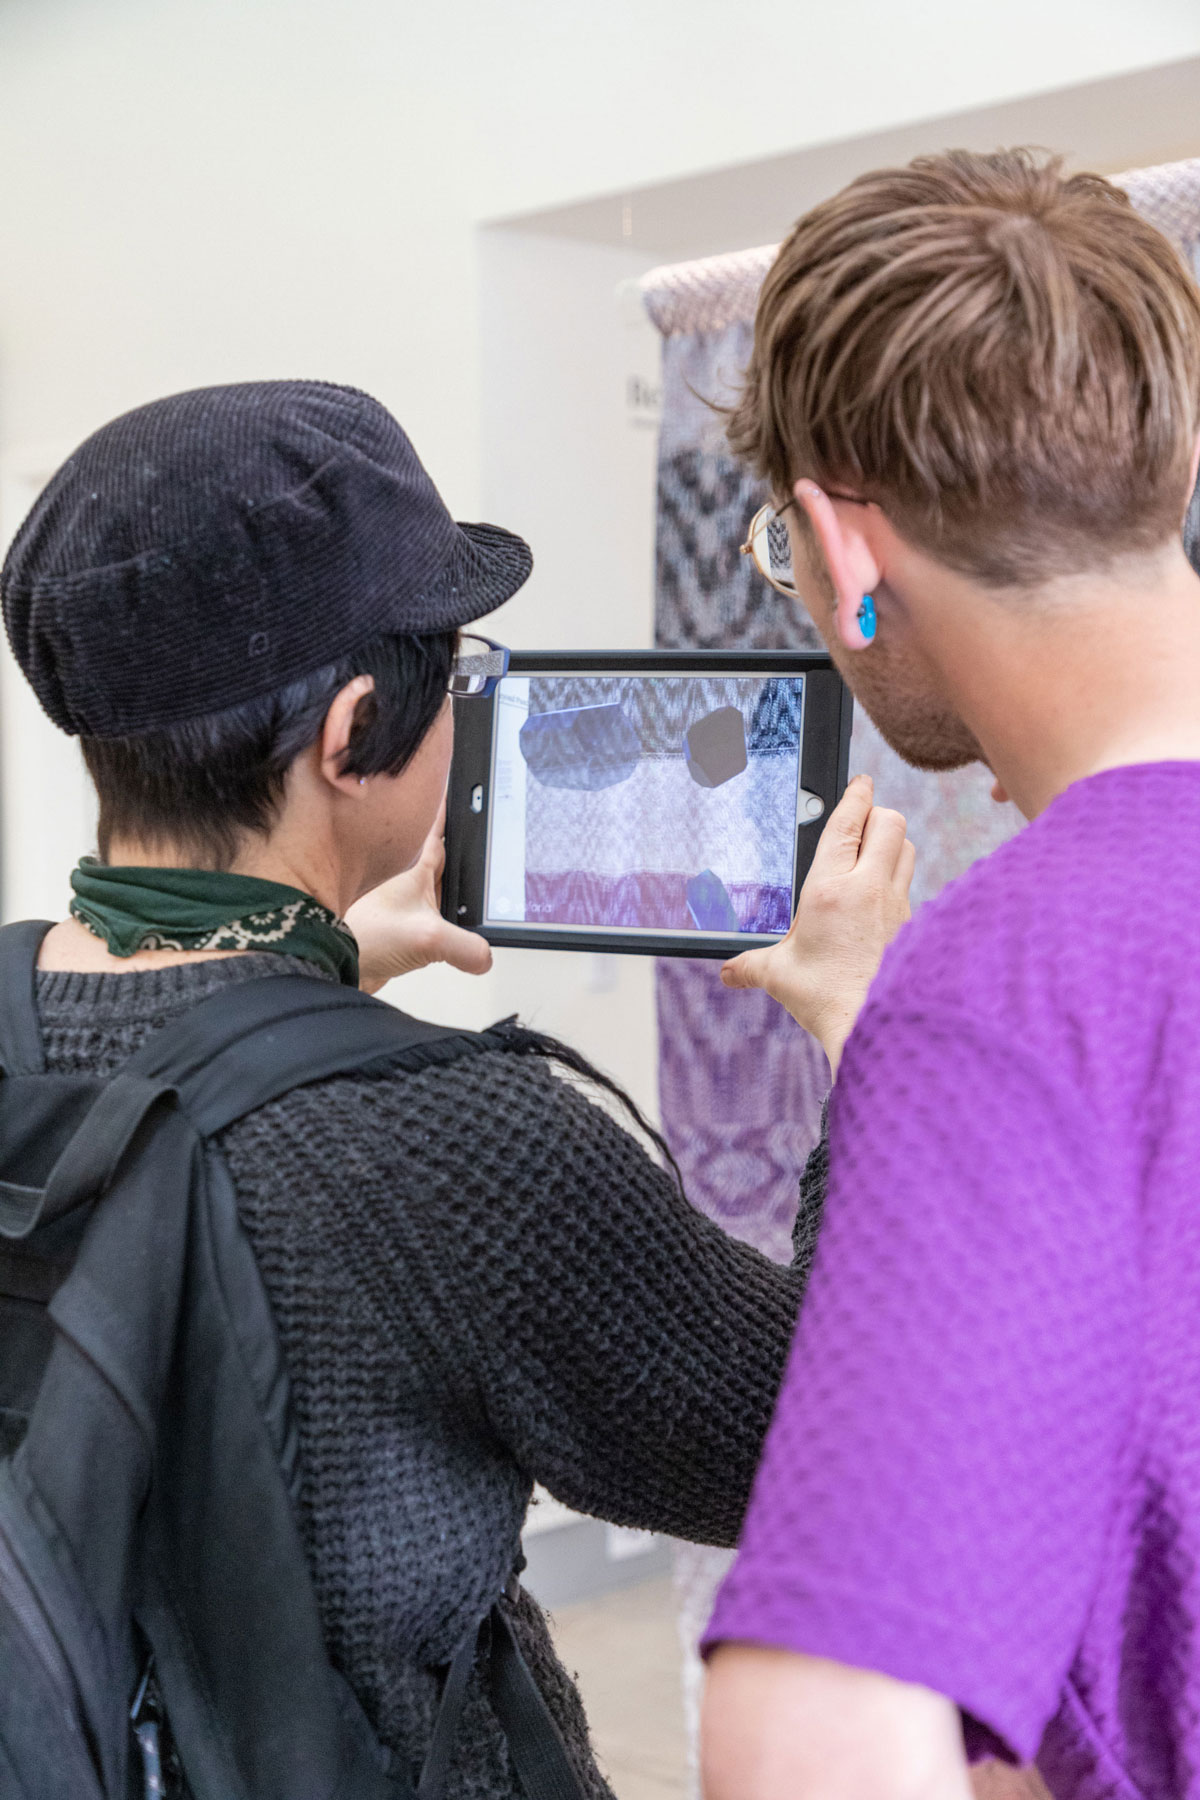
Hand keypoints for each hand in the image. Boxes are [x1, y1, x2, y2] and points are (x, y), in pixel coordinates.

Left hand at [345, 801, 492, 994]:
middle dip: (461, 846)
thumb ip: (465, 946)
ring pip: (437, 884)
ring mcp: (404, 901)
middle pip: (444, 853)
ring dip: (452, 886)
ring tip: (475, 885)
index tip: (463, 790)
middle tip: (480, 834)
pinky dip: (443, 916)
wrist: (328, 961)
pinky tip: (454, 926)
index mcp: (414, 864)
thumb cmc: (360, 932)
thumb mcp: (426, 937)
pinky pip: (431, 914)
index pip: (438, 825)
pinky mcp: (400, 925)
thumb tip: (485, 955)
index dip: (450, 807)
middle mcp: (408, 877)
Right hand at [721, 775, 913, 1074]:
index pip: (848, 823)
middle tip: (863, 817)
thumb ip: (749, 967)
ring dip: (892, 842)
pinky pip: (911, 886)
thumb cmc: (826, 999)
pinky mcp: (915, 926)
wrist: (878, 1026)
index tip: (858, 780)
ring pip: (907, 849)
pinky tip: (882, 898)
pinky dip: (899, 879)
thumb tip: (727, 973)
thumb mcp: (779, 976)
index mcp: (831, 890)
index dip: (854, 794)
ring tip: (874, 851)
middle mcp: (870, 889)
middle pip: (891, 822)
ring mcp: (897, 906)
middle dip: (877, 813)